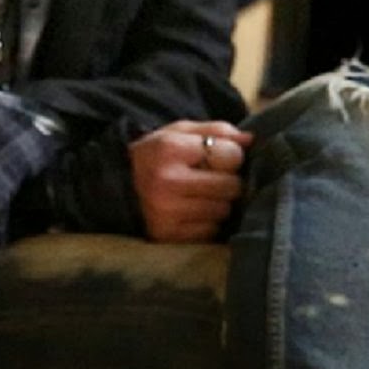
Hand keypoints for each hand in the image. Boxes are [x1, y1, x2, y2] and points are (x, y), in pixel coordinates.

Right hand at [128, 120, 252, 243]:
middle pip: (231, 186)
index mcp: (170, 149)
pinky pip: (210, 231)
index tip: (220, 157)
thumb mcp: (178, 132)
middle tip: (212, 178)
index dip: (230, 155)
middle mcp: (168, 182)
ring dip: (218, 203)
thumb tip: (251, 141)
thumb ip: (216, 131)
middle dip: (228, 181)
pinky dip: (207, 222)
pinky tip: (191, 211)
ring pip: (223, 210)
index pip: (229, 155)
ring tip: (200, 194)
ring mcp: (167, 212)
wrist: (117, 185)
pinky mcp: (168, 236)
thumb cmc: (155, 154)